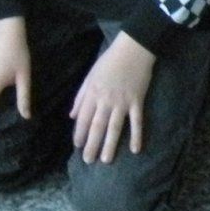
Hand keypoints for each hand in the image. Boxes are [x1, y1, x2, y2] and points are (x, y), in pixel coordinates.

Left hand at [70, 32, 155, 163]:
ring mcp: (122, 102)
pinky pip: (137, 122)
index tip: (77, 146)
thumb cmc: (109, 62)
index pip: (84, 118)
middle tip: (88, 161)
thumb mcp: (90, 76)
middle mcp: (106, 100)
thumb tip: (72, 116)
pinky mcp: (137, 102)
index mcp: (92, 93)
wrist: (132, 50)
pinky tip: (135, 149)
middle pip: (97, 126)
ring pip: (115, 127)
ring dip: (110, 144)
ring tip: (106, 160)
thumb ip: (81, 97)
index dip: (80, 133)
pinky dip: (136, 136)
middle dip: (92, 144)